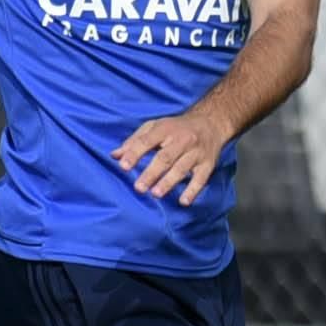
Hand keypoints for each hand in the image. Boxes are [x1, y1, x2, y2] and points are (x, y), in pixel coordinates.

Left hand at [111, 106, 230, 205]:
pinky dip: (192, 190)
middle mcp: (182, 140)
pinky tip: (183, 201)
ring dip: (168, 182)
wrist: (210, 123)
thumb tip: (114, 156)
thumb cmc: (176, 128)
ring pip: (181, 169)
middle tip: (138, 187)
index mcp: (166, 129)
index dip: (135, 153)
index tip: (123, 166)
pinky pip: (201, 179)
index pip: (147, 141)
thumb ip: (134, 141)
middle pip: (165, 157)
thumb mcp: (155, 127)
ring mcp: (196, 153)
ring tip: (155, 194)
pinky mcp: (207, 164)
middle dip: (151, 173)